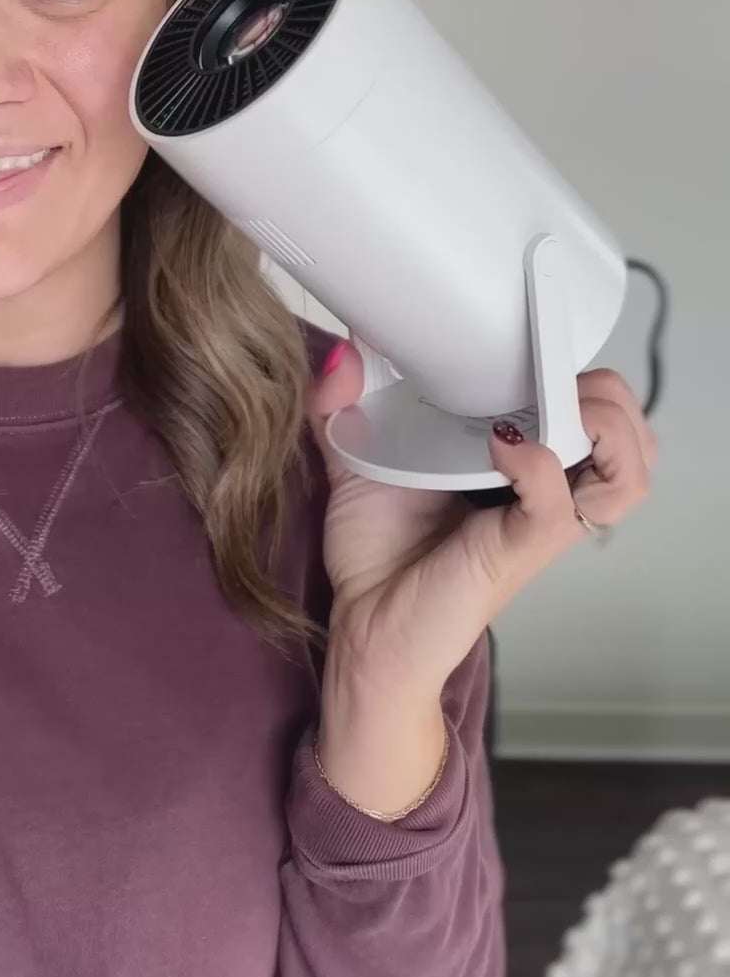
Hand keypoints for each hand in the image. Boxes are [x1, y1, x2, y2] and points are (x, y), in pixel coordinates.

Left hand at [308, 342, 655, 810]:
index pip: (599, 410)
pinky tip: (501, 448)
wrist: (362, 627)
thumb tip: (343, 353)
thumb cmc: (378, 555)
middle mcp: (546, 492)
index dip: (585, 374)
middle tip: (553, 384)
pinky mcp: (517, 551)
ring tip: (555, 414)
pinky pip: (559, 506)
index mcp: (525, 464)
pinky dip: (540, 466)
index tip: (537, 349)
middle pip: (635, 439)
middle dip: (610, 399)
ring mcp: (538, 523)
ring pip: (628, 475)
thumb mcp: (355, 461)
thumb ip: (342, 405)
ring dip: (604, 431)